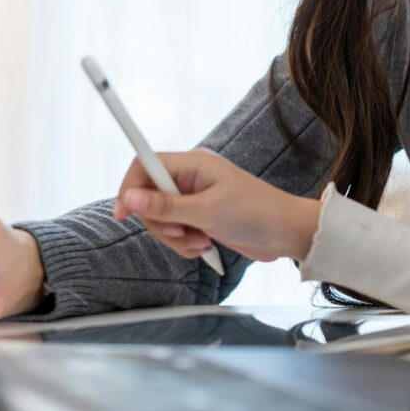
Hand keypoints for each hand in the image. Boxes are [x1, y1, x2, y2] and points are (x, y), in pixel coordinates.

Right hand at [113, 149, 319, 263]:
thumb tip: (128, 198)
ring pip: (162, 220)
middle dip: (161, 224)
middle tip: (183, 233)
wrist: (286, 234)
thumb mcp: (207, 212)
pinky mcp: (201, 218)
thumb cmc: (255, 213)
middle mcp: (191, 178)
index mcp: (193, 164)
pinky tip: (206, 247)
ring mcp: (196, 199)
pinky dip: (186, 244)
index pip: (145, 166)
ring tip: (202, 242)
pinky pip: (177, 232)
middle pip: (149, 198)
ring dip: (176, 238)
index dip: (129, 188)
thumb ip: (165, 207)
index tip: (123, 214)